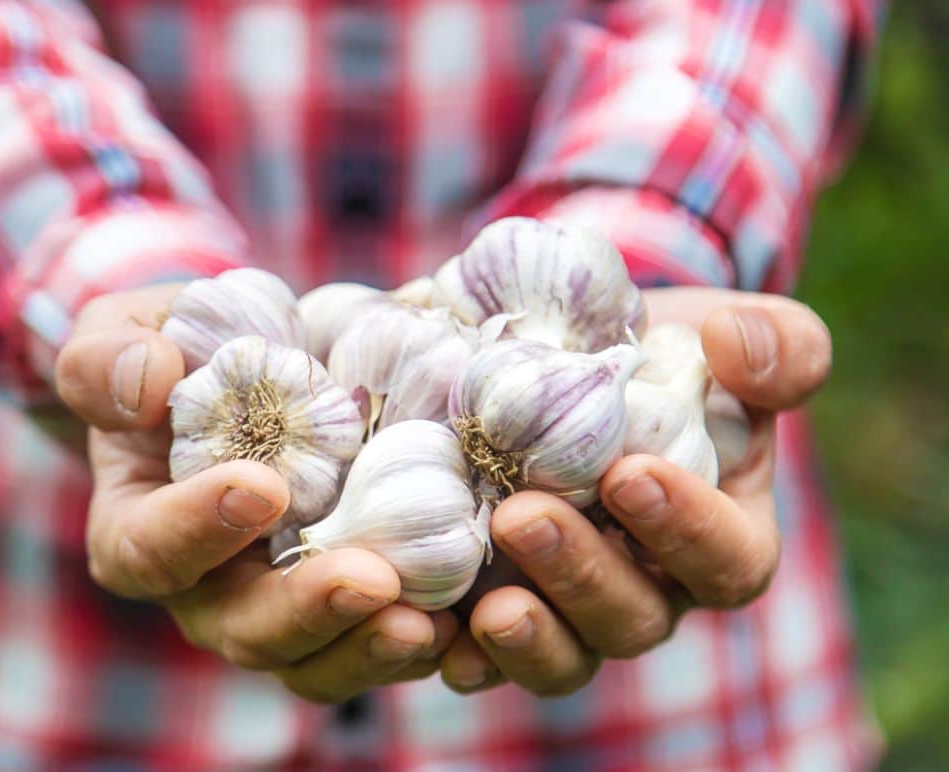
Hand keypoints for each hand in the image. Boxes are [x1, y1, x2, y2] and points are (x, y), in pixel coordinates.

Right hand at [56, 288, 457, 702]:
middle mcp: (207, 588)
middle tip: (371, 581)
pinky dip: (421, 644)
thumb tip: (142, 383)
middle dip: (307, 610)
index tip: (261, 488)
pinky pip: (375, 645)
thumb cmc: (178, 351)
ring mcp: (280, 605)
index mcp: (139, 529)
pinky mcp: (347, 604)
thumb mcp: (128, 332)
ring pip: (315, 660)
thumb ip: (109, 356)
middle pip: (244, 629)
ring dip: (369, 648)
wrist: (253, 369)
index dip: (197, 529)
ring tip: (429, 624)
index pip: (151, 549)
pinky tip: (467, 623)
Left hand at [439, 288, 831, 694]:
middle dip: (580, 574)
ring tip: (488, 606)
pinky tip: (434, 640)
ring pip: (567, 655)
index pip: (728, 559)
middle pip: (634, 618)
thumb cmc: (669, 355)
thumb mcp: (727, 334)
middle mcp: (651, 589)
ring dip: (530, 637)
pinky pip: (490, 660)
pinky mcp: (506, 612)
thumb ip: (773, 343)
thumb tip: (736, 343)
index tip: (627, 474)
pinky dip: (465, 657)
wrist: (572, 364)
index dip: (686, 530)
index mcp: (722, 536)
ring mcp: (575, 611)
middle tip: (524, 517)